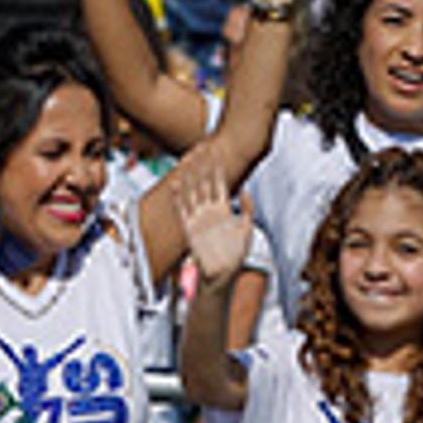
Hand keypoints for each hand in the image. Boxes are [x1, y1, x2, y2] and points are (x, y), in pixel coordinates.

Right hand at [171, 160, 252, 281]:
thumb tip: (245, 190)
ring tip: (187, 158)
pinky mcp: (189, 228)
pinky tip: (175, 183)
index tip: (217, 151)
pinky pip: (182, 209)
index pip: (220, 183)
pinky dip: (178, 196)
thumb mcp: (247, 230)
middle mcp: (209, 211)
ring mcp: (198, 218)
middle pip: (205, 182)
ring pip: (192, 191)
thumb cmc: (235, 256)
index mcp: (223, 209)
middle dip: (203, 165)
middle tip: (202, 146)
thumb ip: (247, 210)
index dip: (218, 167)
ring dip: (190, 175)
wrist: (221, 276)